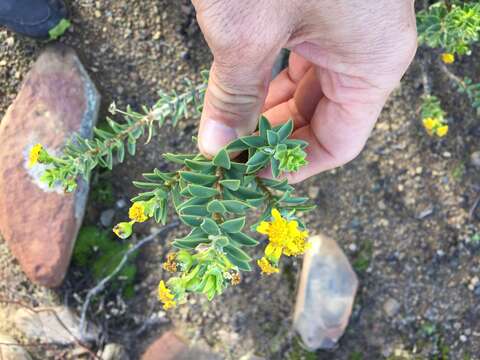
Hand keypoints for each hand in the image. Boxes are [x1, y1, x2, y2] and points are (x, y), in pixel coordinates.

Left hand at [192, 0, 416, 182]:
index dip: (295, 167)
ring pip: (310, 90)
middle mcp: (368, 49)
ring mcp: (347, 26)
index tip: (253, 175)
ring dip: (270, 111)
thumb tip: (215, 147)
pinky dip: (270, 79)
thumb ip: (233, 96)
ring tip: (232, 127)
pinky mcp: (322, 9)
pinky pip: (300, 60)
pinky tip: (242, 89)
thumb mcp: (244, 33)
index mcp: (372, 63)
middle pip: (324, 118)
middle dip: (277, 138)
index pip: (340, 143)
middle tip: (233, 153)